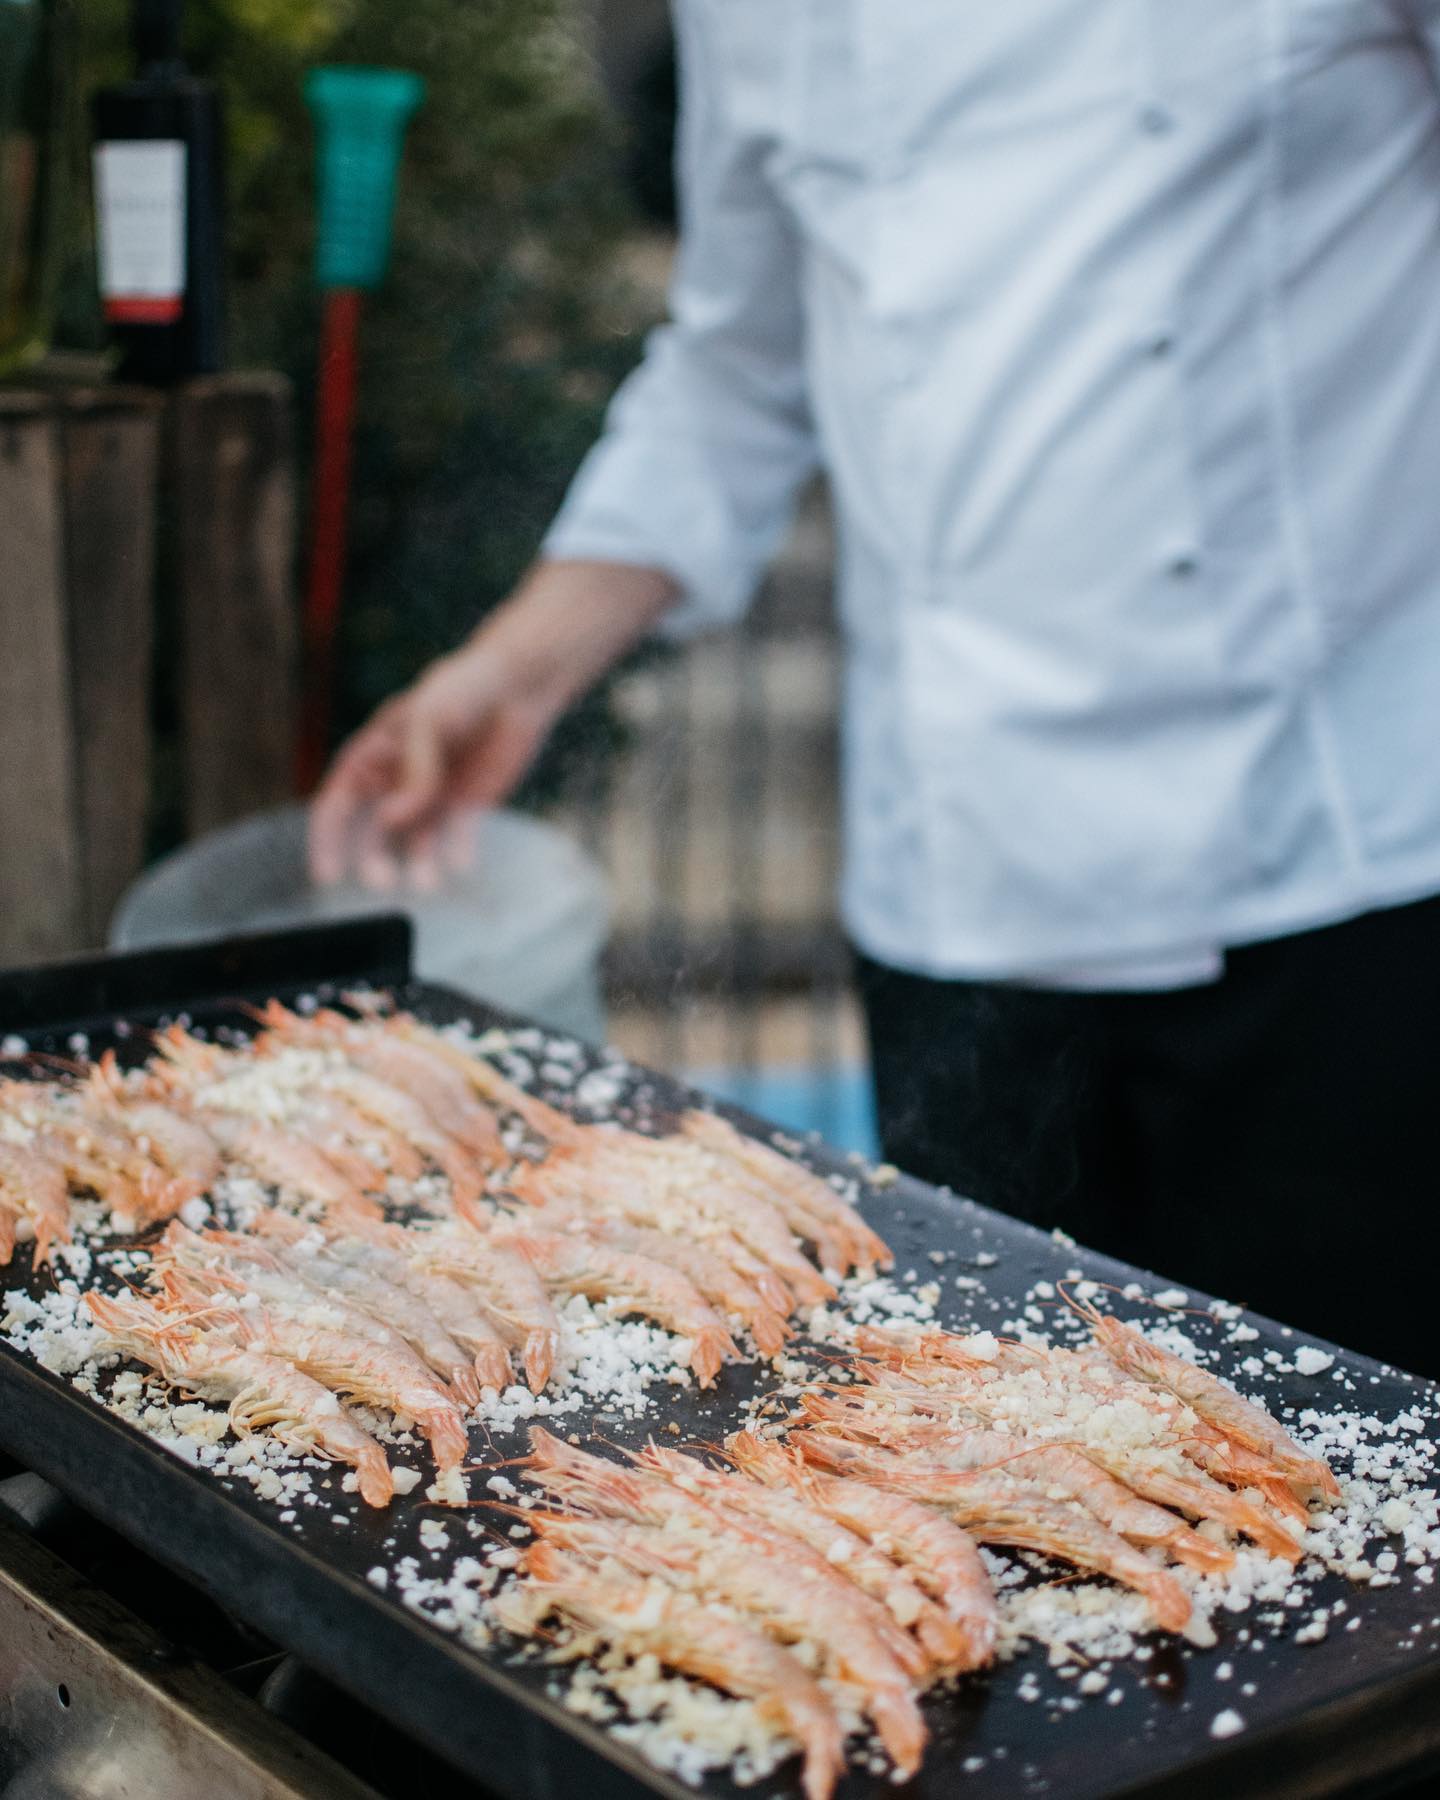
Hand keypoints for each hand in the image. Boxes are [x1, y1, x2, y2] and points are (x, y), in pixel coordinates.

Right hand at [307, 558, 677, 888]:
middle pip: (373, 832)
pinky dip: (456, 854)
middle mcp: (399, 780)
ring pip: (415, 842)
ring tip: (426, 883)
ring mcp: (433, 794)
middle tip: (381, 883)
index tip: (327, 875)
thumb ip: (412, 770)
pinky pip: (457, 837)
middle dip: (373, 860)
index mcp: (374, 755)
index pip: (339, 803)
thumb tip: (392, 819)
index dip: (328, 839)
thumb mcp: (427, 721)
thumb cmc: (461, 689)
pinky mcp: (468, 802)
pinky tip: (460, 865)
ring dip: (417, 864)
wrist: (517, 684)